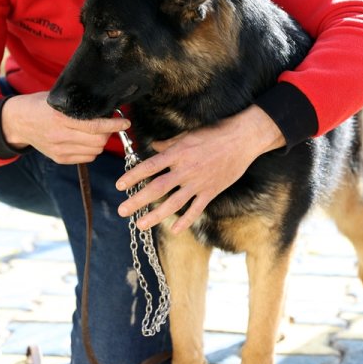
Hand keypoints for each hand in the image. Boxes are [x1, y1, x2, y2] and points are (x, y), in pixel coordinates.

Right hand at [1, 92, 129, 163]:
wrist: (18, 121)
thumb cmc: (41, 106)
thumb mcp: (58, 99)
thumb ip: (80, 105)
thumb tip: (106, 108)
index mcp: (61, 117)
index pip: (95, 126)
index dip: (114, 125)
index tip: (125, 122)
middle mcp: (60, 136)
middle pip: (98, 141)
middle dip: (108, 133)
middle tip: (108, 124)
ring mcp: (59, 149)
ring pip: (95, 151)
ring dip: (101, 142)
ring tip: (96, 132)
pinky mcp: (59, 158)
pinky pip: (86, 158)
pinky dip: (92, 150)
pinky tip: (86, 140)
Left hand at [115, 105, 285, 233]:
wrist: (243, 139)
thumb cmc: (216, 133)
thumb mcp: (189, 134)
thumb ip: (170, 144)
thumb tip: (155, 146)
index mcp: (178, 153)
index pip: (149, 167)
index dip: (133, 176)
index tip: (119, 185)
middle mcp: (185, 170)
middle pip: (156, 188)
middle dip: (137, 201)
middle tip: (122, 210)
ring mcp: (198, 183)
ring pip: (173, 203)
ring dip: (155, 215)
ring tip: (140, 224)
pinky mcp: (210, 191)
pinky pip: (195, 209)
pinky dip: (184, 221)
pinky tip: (173, 230)